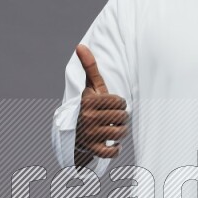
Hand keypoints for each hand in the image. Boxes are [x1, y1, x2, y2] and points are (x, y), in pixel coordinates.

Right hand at [74, 44, 128, 163]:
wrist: (74, 132)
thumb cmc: (88, 105)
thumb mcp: (90, 87)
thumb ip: (89, 67)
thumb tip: (80, 45)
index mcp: (88, 102)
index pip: (119, 102)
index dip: (120, 103)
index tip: (112, 105)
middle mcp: (87, 118)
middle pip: (122, 117)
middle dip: (122, 118)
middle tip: (114, 118)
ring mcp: (89, 135)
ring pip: (120, 133)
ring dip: (121, 132)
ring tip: (115, 129)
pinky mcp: (92, 150)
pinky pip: (111, 152)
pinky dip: (115, 149)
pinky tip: (113, 143)